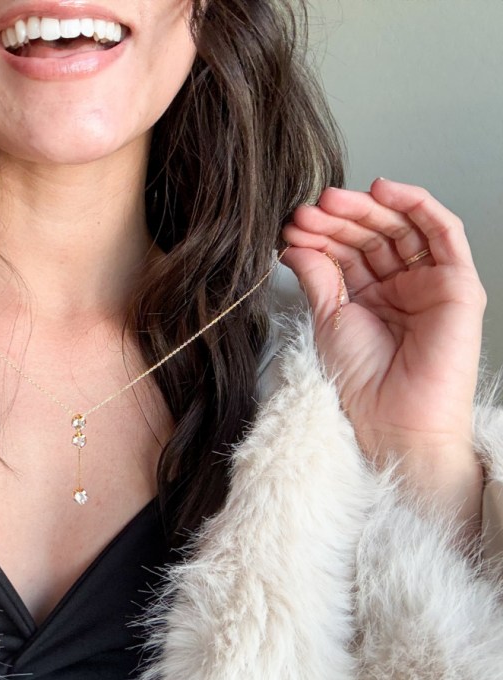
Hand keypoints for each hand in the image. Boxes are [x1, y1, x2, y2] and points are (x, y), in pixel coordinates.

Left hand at [282, 179, 484, 530]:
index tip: (290, 226)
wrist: (392, 419)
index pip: (346, 251)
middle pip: (371, 236)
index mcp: (369, 297)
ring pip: (402, 228)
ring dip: (367, 209)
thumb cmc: (361, 382)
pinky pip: (444, 233)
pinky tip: (384, 190)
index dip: (320, 234)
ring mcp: (429, 283)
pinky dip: (417, 205)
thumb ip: (318, 274)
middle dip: (337, 219)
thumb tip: (295, 240)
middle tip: (307, 210)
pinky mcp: (458, 284)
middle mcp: (400, 287)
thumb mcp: (328, 318)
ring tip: (330, 201)